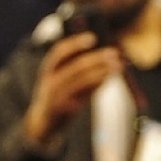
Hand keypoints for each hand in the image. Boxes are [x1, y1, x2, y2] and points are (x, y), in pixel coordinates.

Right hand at [22, 32, 120, 148]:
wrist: (42, 123)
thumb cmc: (55, 95)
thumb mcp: (57, 79)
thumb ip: (73, 65)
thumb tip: (102, 53)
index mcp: (47, 70)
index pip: (59, 52)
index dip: (76, 44)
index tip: (93, 38)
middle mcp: (50, 82)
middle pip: (77, 66)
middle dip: (97, 58)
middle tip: (114, 53)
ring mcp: (58, 97)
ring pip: (84, 80)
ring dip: (103, 72)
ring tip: (118, 66)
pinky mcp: (67, 109)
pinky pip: (87, 94)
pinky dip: (99, 85)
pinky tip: (108, 78)